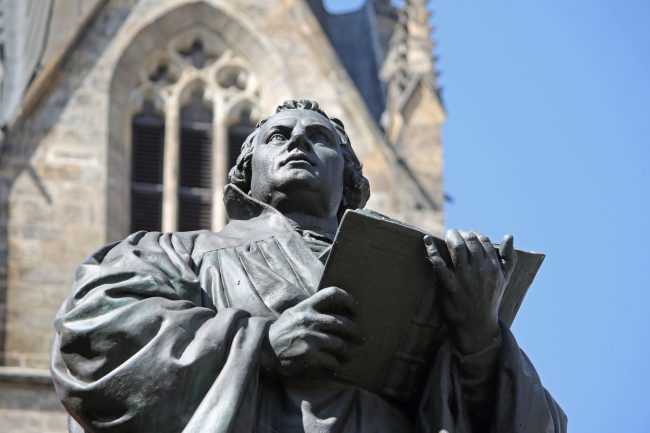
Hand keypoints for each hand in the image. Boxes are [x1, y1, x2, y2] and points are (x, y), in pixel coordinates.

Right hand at [263, 287, 363, 376]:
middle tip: (360, 338)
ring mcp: (310, 338)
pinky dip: (336, 365)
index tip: (356, 308)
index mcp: (306, 306)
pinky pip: (332, 361)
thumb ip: (312, 308)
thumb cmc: (281, 331)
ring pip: (340, 344)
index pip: (332, 294)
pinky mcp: (309, 355)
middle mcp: (309, 319)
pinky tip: (335, 365)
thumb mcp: (294, 313)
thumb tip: (336, 308)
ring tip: (348, 355)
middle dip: (355, 332)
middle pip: (342, 323)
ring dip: (347, 352)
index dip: (348, 299)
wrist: (264, 350)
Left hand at [424, 230, 516, 353]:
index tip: (466, 235)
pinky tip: (426, 240)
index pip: (483, 240)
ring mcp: (464, 278)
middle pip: (469, 241)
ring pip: (457, 248)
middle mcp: (480, 270)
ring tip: (446, 235)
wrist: (477, 326)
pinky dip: (432, 250)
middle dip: (461, 233)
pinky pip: (439, 264)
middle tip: (454, 233)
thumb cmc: (490, 300)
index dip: (473, 234)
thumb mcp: (504, 279)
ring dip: (450, 237)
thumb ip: (509, 257)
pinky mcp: (450, 286)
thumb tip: (509, 235)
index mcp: (494, 267)